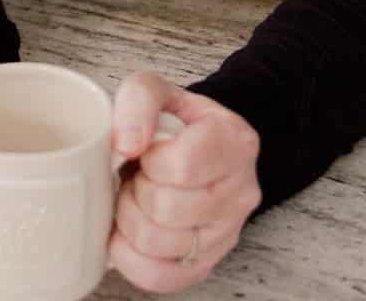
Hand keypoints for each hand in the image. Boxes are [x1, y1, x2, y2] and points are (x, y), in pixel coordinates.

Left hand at [108, 71, 260, 293]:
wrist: (199, 147)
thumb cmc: (177, 123)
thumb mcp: (159, 89)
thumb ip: (139, 99)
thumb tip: (125, 143)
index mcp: (235, 142)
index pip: (182, 166)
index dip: (149, 160)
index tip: (146, 150)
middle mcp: (240, 192)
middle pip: (165, 207)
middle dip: (135, 188)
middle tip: (137, 175)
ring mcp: (226, 233)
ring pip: (157, 244)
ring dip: (129, 219)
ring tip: (136, 198)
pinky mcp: (206, 264)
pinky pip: (158, 277)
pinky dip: (130, 257)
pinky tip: (129, 232)